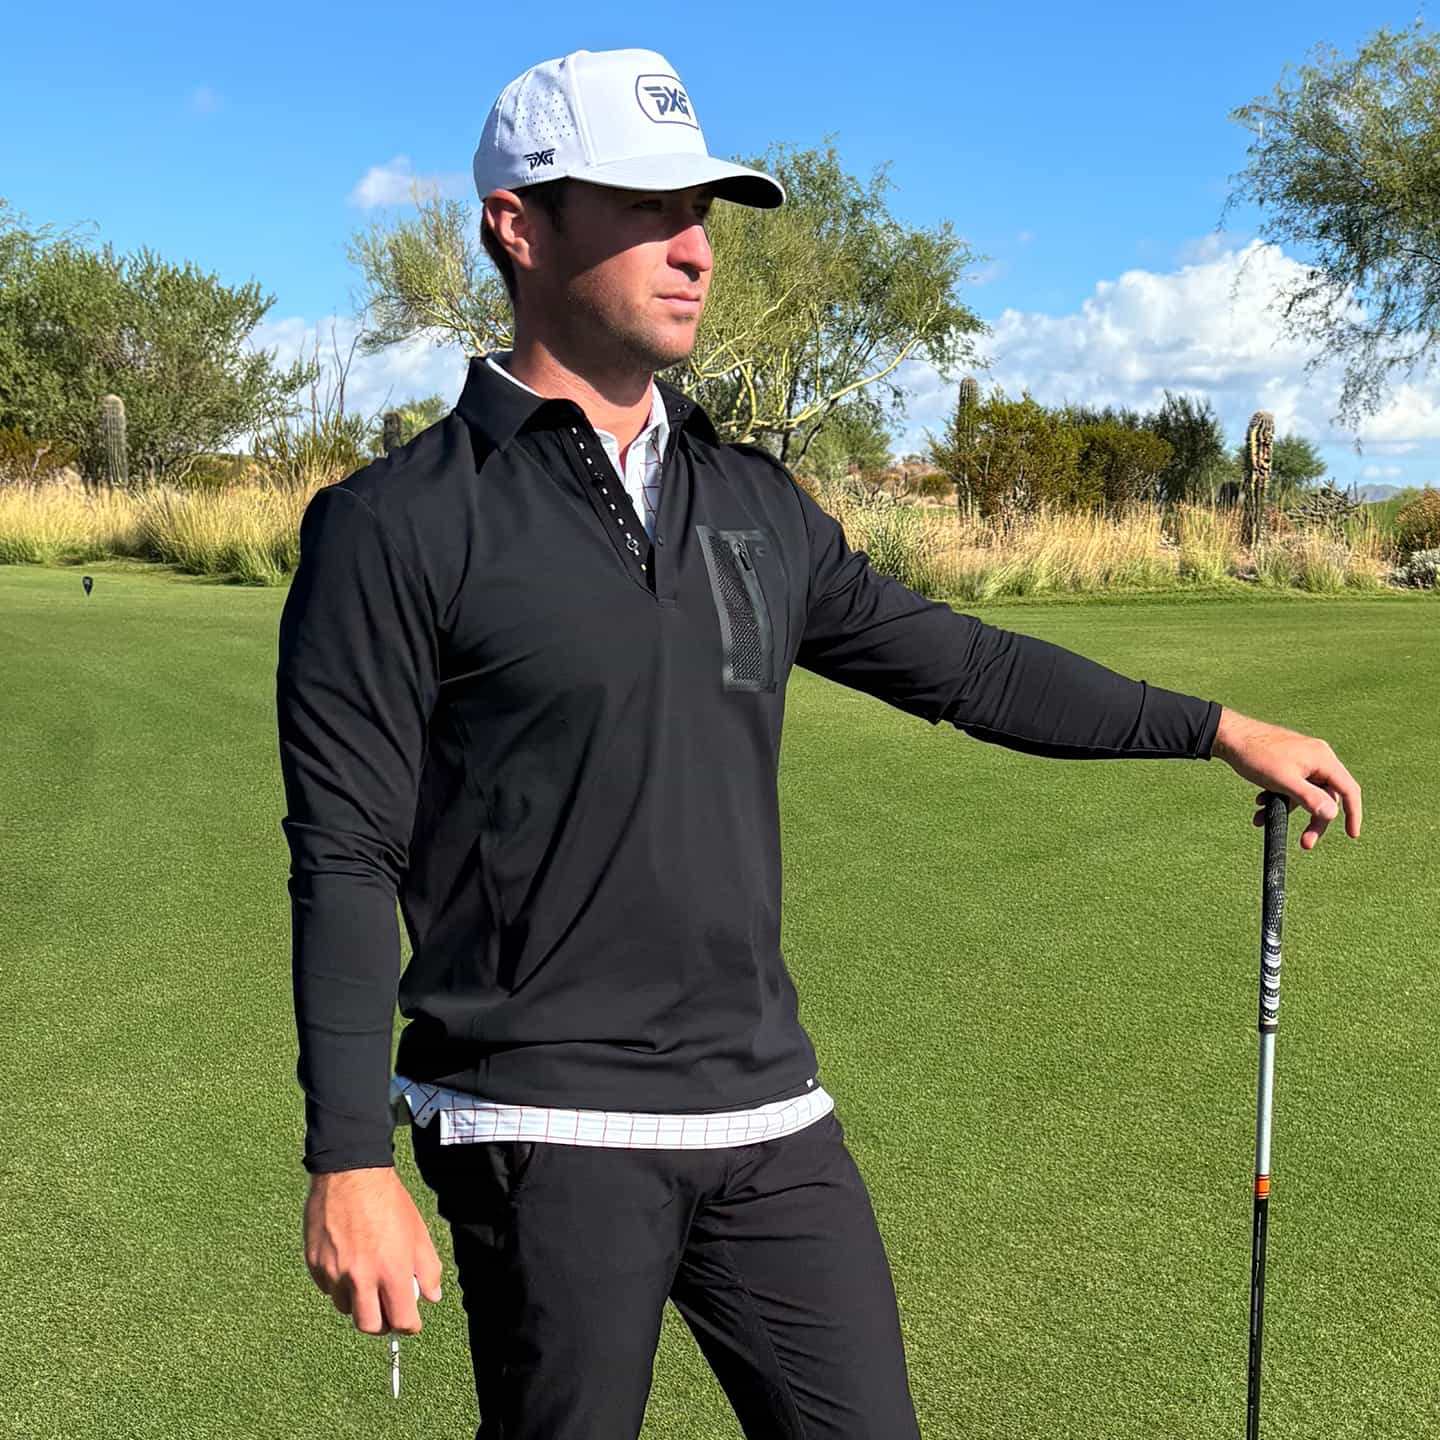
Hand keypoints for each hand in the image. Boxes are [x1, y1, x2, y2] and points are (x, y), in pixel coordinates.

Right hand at [303, 1165, 443, 1335]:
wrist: (351, 1173)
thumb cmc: (388, 1201)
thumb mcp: (418, 1232)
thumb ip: (428, 1268)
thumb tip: (432, 1297)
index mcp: (391, 1270)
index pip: (401, 1320)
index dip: (408, 1324)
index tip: (409, 1321)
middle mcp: (361, 1277)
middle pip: (369, 1326)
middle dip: (381, 1323)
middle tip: (386, 1310)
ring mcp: (334, 1273)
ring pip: (346, 1307)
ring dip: (358, 1301)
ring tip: (366, 1276)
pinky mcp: (315, 1265)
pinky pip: (328, 1288)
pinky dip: (339, 1283)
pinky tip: (347, 1260)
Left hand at [1211, 707, 1361, 851]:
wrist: (1228, 735)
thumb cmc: (1256, 755)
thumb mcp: (1283, 781)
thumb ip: (1309, 798)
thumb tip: (1332, 814)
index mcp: (1323, 759)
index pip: (1348, 790)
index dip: (1353, 813)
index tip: (1351, 835)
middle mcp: (1317, 758)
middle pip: (1326, 796)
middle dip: (1313, 820)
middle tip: (1304, 844)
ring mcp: (1302, 760)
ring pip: (1304, 793)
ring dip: (1287, 809)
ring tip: (1260, 819)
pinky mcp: (1288, 762)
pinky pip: (1291, 786)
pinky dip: (1278, 798)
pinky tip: (1259, 803)